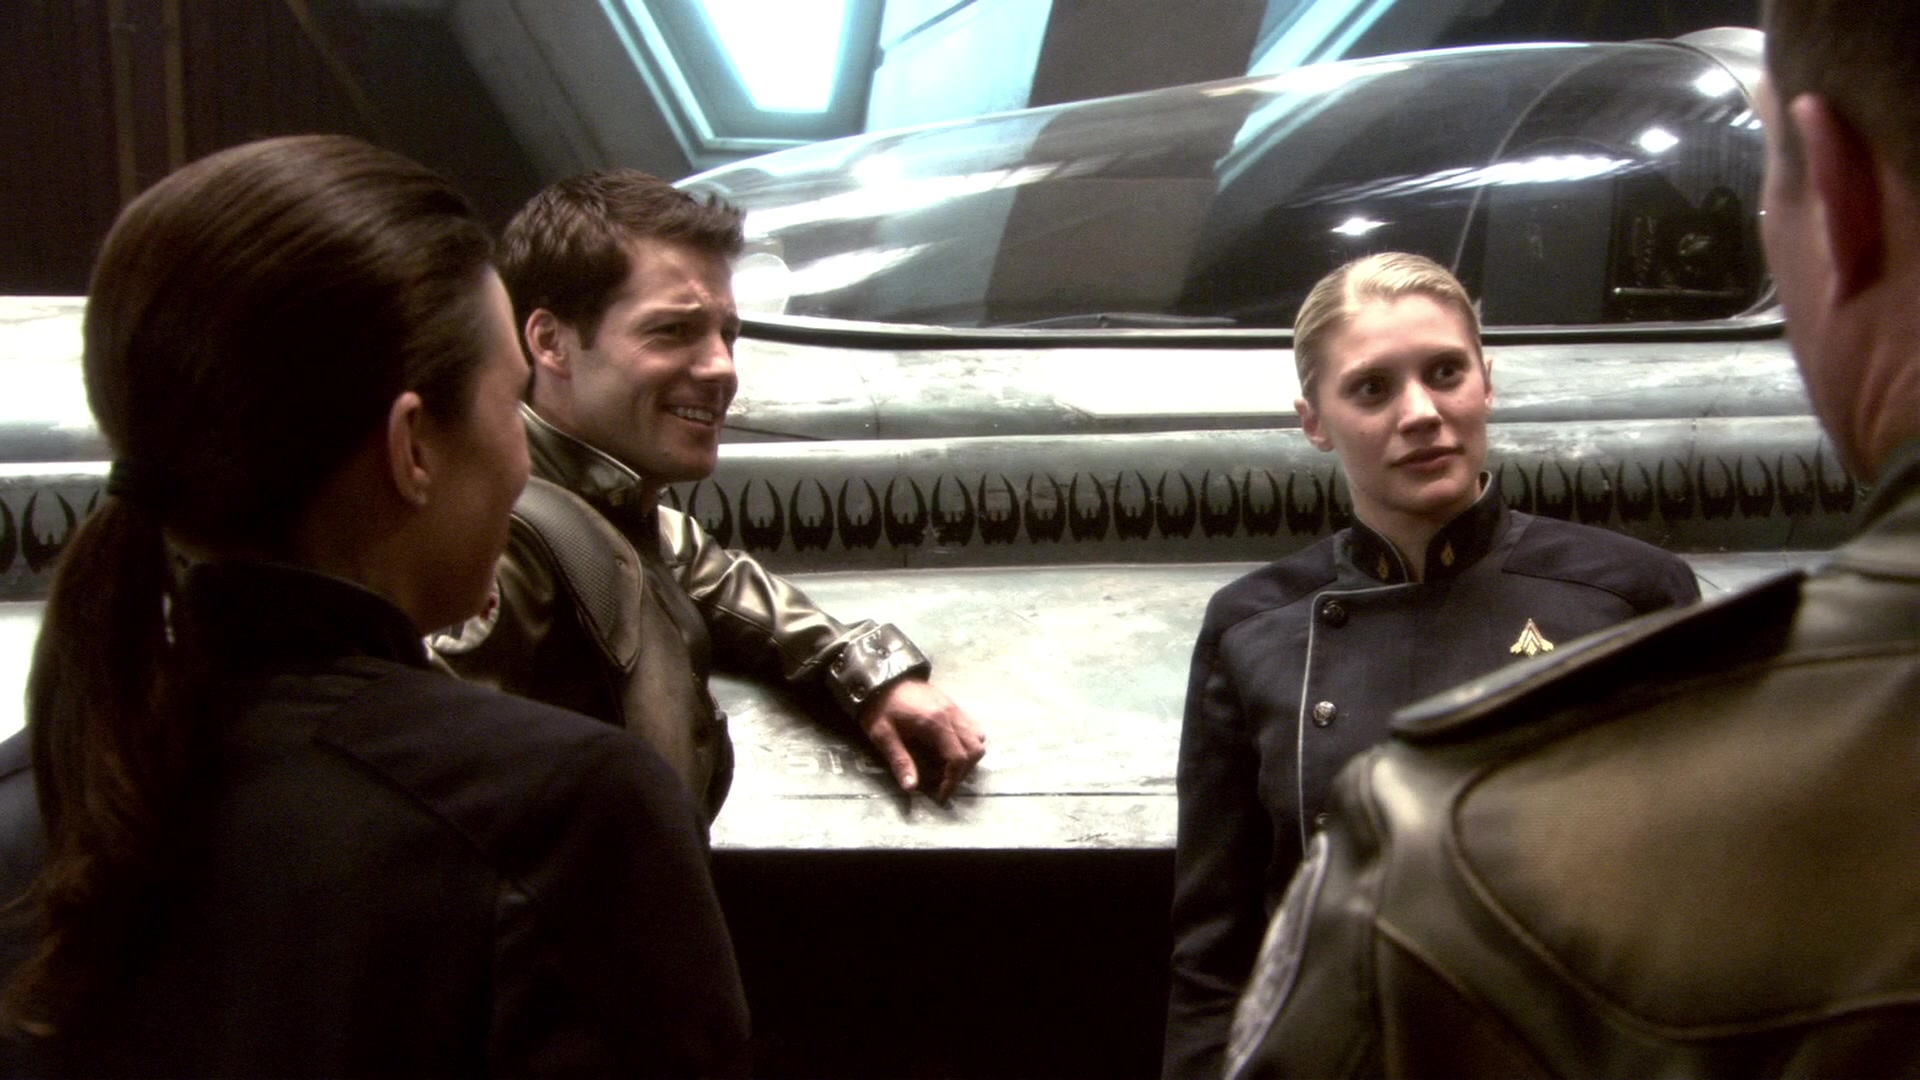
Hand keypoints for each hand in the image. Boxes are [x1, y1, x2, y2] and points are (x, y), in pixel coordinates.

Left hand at [857, 679, 984, 801]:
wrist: (881, 675)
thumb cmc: (880, 706)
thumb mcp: (883, 735)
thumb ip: (899, 761)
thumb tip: (912, 788)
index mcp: (935, 723)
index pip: (958, 758)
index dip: (953, 781)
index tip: (941, 795)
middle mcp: (951, 715)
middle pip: (975, 749)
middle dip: (963, 772)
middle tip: (944, 783)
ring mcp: (955, 708)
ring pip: (978, 737)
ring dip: (969, 757)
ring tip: (948, 767)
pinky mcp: (953, 704)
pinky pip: (973, 726)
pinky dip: (969, 742)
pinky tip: (950, 748)